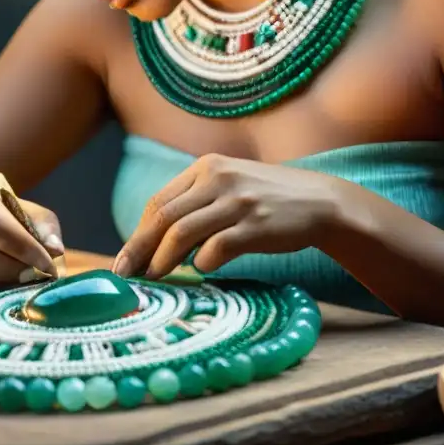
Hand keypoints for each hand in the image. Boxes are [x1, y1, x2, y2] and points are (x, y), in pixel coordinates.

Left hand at [112, 154, 339, 279]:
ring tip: (156, 277)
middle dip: (139, 249)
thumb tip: (152, 239)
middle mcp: (219, 179)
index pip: (158, 202)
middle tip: (126, 276)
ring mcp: (238, 202)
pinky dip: (203, 262)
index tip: (124, 259)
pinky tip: (203, 268)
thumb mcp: (229, 184)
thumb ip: (195, 201)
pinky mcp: (256, 225)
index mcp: (207, 167)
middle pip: (164, 217)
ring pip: (183, 233)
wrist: (319, 201)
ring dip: (163, 260)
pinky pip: (217, 248)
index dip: (136, 233)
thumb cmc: (267, 198)